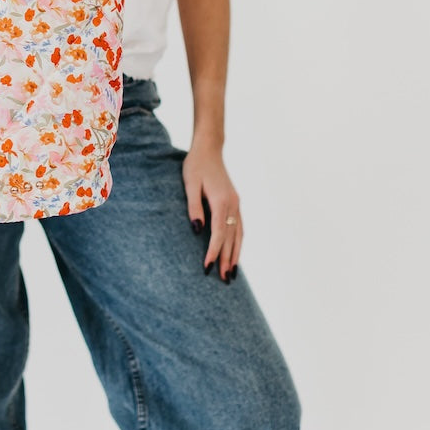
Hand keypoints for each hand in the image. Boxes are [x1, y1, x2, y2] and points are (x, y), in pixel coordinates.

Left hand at [183, 142, 241, 282]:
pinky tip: (235, 253)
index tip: (207, 267)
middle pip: (231, 238)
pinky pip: (239, 228)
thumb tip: (198, 230)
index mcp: (222, 201)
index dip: (213, 251)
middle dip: (227, 259)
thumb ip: (194, 207)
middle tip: (224, 280)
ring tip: (231, 273)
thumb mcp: (190, 184)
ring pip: (239, 235)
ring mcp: (236, 204)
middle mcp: (232, 205)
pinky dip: (238, 243)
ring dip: (235, 254)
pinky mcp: (235, 203)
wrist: (209, 149)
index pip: (219, 233)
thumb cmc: (195, 166)